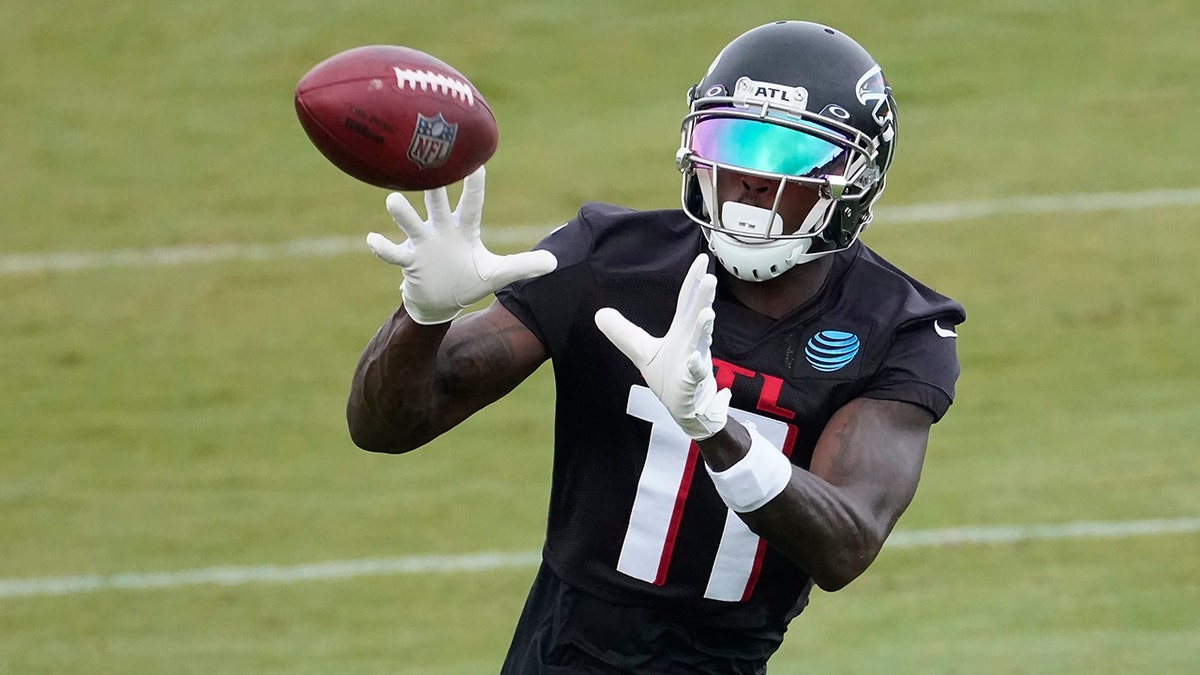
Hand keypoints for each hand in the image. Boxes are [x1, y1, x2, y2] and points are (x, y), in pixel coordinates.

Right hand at [366, 166, 557, 324]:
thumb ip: (524, 266)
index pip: (471, 204)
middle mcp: (441, 230)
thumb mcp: (497, 274)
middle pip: (437, 204)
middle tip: (428, 163)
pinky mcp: (409, 262)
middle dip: (434, 187)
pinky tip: (372, 239)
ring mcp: (423, 244)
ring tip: (393, 200)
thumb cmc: (468, 280)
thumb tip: (555, 263)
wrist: (440, 301)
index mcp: (463, 229)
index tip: (477, 163)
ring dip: (403, 214)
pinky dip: (383, 248)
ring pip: (412, 224)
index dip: (474, 186)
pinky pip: (394, 254)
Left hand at [594, 253, 729, 439]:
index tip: (703, 260)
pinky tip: (695, 361)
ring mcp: (694, 361)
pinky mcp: (692, 383)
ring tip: (707, 314)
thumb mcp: (641, 351)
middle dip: (703, 297)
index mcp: (682, 331)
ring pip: (700, 342)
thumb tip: (599, 314)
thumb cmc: (670, 376)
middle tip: (710, 279)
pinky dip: (696, 368)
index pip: (688, 301)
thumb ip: (622, 332)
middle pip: (697, 315)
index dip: (694, 280)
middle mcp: (692, 341)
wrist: (687, 408)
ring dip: (704, 328)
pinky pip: (695, 374)